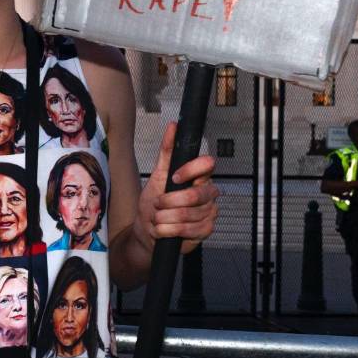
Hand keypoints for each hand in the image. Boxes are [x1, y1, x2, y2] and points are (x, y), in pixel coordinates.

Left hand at [134, 122, 218, 254]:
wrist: (148, 231)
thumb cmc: (154, 204)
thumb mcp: (157, 174)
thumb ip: (166, 151)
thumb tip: (173, 127)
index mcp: (199, 177)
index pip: (207, 165)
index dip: (189, 171)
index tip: (173, 178)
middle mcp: (207, 194)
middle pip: (195, 194)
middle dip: (169, 201)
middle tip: (158, 204)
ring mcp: (208, 212)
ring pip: (187, 214)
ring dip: (165, 218)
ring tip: (158, 218)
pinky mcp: (205, 230)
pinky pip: (188, 230)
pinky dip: (168, 230)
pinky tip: (163, 229)